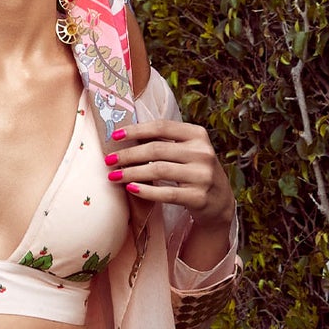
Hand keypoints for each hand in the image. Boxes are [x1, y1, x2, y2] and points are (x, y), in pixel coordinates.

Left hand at [102, 119, 234, 222]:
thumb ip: (166, 142)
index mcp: (198, 135)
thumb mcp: (188, 151)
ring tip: (114, 176)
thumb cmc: (195, 172)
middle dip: (128, 155)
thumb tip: (127, 136)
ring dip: (132, 173)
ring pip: (158, 170)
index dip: (136, 130)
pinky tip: (131, 189)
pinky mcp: (198, 197)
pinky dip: (146, 191)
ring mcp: (202, 176)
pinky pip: (166, 193)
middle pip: (156, 149)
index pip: (162, 126)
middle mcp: (202, 153)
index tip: (115, 136)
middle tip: (108, 160)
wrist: (220, 202)